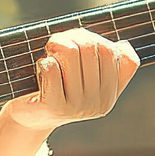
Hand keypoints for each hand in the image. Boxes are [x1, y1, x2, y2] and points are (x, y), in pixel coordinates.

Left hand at [5, 28, 139, 132]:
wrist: (30, 118)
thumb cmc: (58, 88)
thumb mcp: (85, 76)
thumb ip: (107, 61)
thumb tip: (124, 46)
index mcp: (110, 95)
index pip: (111, 52)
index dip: (90, 37)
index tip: (74, 39)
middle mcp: (97, 105)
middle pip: (90, 48)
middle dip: (70, 38)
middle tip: (55, 44)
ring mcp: (77, 108)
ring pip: (71, 53)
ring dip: (55, 48)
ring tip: (49, 56)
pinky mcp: (54, 107)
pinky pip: (51, 67)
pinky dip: (43, 62)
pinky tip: (40, 71)